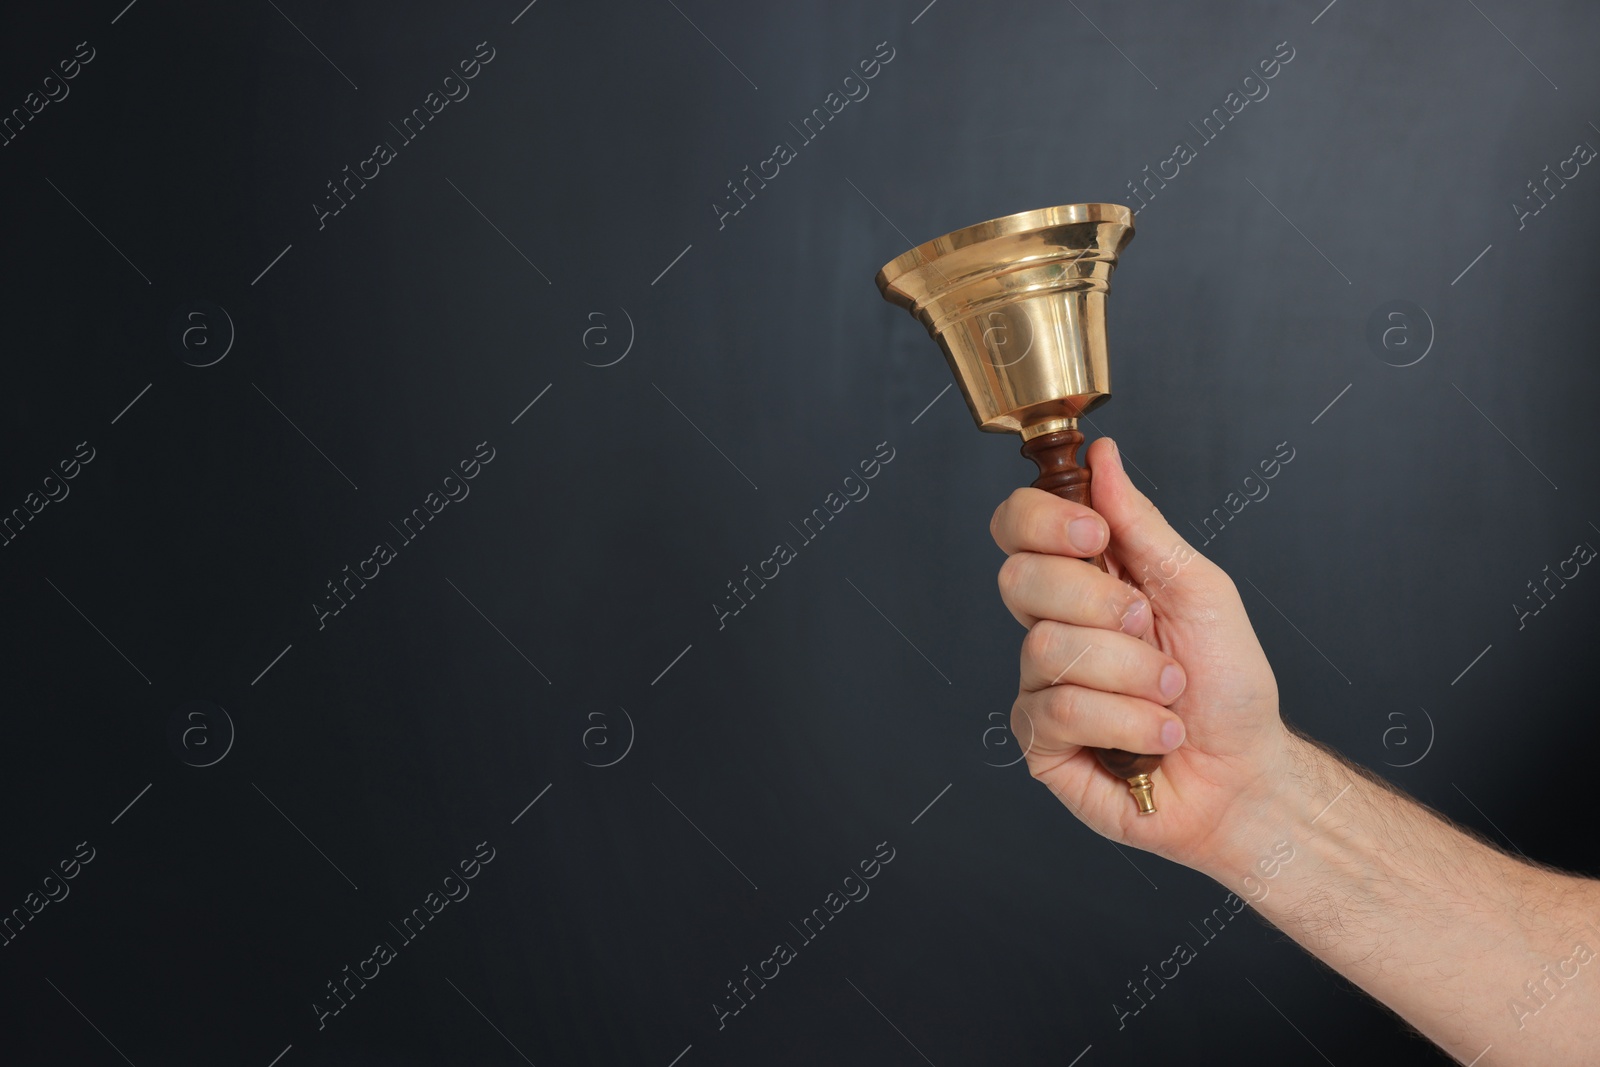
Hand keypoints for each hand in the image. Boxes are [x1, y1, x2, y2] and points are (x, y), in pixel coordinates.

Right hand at [990, 437, 1289, 871]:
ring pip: (1050, 648)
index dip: (1043, 522)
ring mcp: (1040, 684)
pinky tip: (1159, 735)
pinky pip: (1060, 711)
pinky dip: (1129, 723)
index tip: (1096, 535)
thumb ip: (1142, 525)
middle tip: (1150, 627)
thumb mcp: (1198, 589)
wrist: (1246, 774)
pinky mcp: (1040, 742)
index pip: (1017, 526)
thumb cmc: (1228, 685)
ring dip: (1135, 674)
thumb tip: (1103, 456)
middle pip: (1019, 578)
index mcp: (1084, 578)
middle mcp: (1052, 625)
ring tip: (1170, 694)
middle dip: (1101, 603)